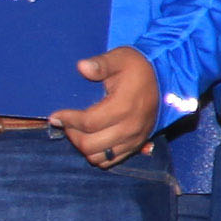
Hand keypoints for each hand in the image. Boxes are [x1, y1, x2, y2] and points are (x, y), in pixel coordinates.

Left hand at [52, 47, 161, 167]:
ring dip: (84, 147)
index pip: (88, 123)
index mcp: (123, 107)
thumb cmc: (137, 67)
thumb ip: (100, 64)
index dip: (68, 120)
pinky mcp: (137, 145)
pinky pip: (112, 161)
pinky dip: (98, 154)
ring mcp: (134, 139)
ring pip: (99, 157)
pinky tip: (92, 138)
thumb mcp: (120, 58)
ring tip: (78, 131)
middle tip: (66, 123)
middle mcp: (130, 128)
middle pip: (90, 145)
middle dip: (73, 135)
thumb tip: (81, 67)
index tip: (55, 116)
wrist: (164, 79)